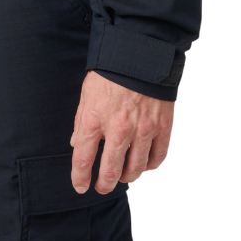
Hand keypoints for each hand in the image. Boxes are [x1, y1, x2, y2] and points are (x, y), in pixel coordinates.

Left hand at [69, 70, 174, 193]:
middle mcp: (118, 129)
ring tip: (123, 176)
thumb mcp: (87, 93)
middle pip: (110, 171)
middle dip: (104, 184)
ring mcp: (143, 130)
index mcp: (94, 119)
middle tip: (102, 187)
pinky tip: (144, 164)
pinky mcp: (162, 126)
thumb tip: (77, 144)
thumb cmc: (110, 72)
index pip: (83, 159)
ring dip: (127, 176)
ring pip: (136, 169)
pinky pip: (158, 157)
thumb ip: (81, 121)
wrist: (140, 54)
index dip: (80, 178)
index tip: (80, 186)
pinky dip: (150, 165)